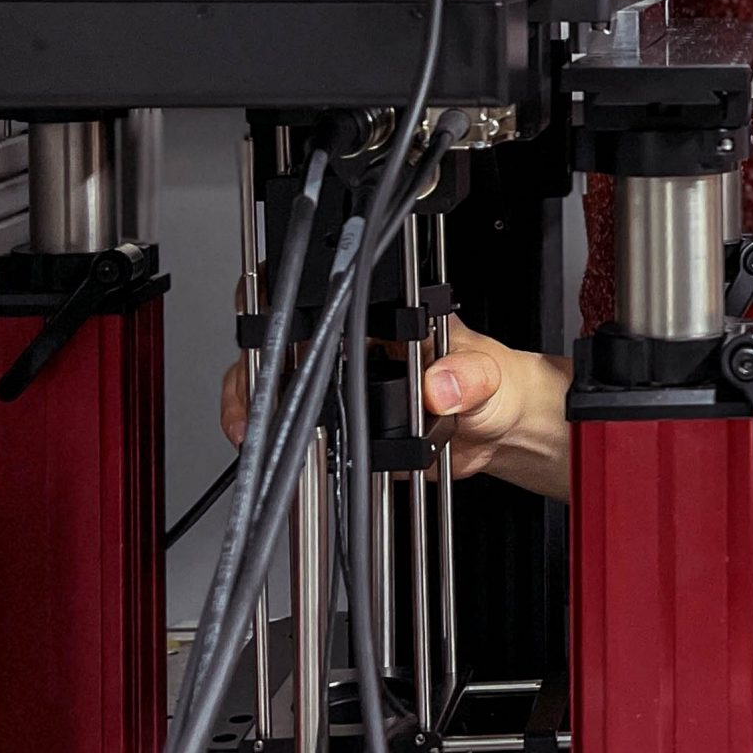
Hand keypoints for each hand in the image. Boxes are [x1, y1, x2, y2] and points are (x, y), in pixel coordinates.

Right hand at [217, 317, 566, 491]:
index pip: (321, 297)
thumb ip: (467, 376)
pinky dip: (282, 443)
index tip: (268, 335)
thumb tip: (440, 385)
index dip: (284, 308)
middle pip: (282, 342)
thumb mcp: (489, 374)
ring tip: (250, 431)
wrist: (502, 431)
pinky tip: (279, 455)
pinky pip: (299, 430)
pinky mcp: (344, 423)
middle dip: (255, 368)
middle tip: (250, 401)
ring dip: (258, 407)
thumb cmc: (498, 384)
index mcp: (385, 316)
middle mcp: (355, 344)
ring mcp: (343, 383)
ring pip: (277, 385)